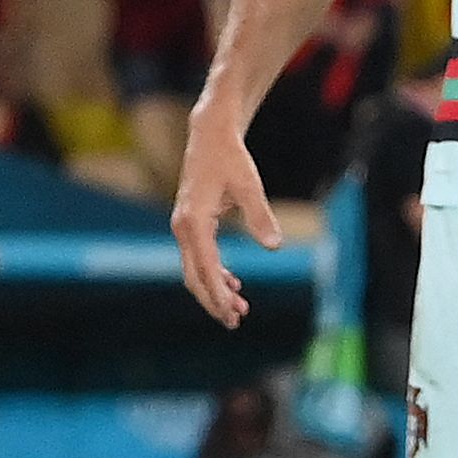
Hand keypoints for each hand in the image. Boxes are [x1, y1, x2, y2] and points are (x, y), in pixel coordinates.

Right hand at [169, 106, 278, 327]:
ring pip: (195, 269)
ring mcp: (184, 226)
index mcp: (194, 221)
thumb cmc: (230, 158)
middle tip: (236, 322)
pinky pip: (198, 258)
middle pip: (194, 276)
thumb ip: (260, 216)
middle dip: (214, 301)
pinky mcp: (190, 224)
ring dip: (214, 290)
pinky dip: (213, 274)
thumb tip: (273, 246)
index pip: (205, 267)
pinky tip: (233, 283)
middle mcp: (183, 227)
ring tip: (240, 310)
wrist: (210, 135)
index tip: (234, 313)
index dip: (219, 293)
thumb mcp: (249, 185)